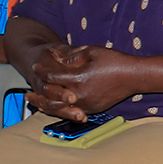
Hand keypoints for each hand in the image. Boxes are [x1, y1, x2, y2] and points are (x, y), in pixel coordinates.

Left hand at [25, 45, 140, 118]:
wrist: (135, 77)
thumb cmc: (115, 62)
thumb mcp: (91, 51)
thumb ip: (71, 55)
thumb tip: (56, 58)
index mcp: (78, 78)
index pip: (52, 76)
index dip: (42, 70)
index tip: (36, 67)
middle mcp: (80, 94)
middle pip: (51, 96)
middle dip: (38, 93)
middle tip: (27, 92)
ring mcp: (86, 103)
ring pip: (59, 108)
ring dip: (45, 105)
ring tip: (35, 103)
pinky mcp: (93, 109)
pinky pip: (71, 112)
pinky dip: (60, 110)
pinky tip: (54, 107)